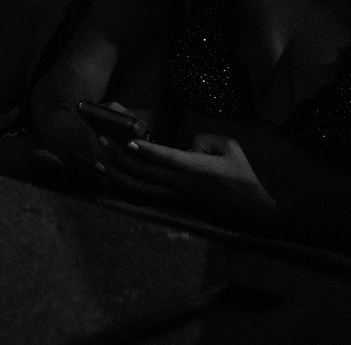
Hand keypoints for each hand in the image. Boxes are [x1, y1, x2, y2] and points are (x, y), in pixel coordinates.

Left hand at [106, 133, 278, 224]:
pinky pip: (146, 196)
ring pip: (141, 188)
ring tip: (98, 163)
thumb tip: (187, 145)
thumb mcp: (231, 147)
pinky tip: (113, 180)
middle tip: (101, 140)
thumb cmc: (243, 175)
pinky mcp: (176, 204)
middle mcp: (183, 184)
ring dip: (118, 176)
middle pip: (145, 173)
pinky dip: (128, 188)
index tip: (128, 141)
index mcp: (197, 169)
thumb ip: (206, 139)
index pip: (167, 157)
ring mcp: (177, 197)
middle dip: (120, 157)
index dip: (147, 150)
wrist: (252, 211)